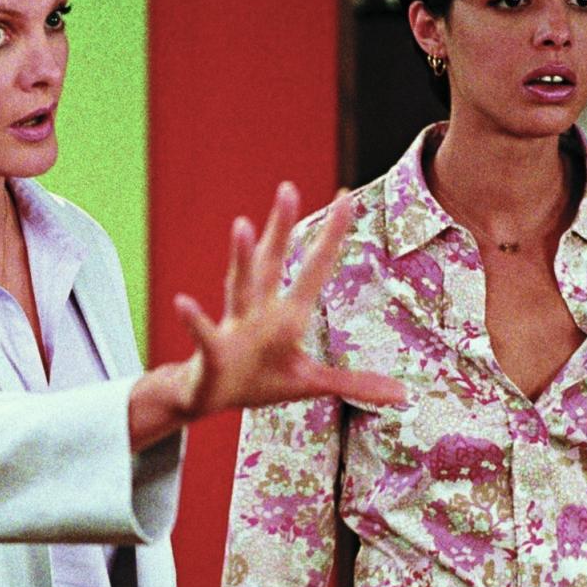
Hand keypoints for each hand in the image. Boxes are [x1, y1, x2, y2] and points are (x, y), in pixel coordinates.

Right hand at [171, 182, 405, 417]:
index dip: (330, 236)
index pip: (314, 269)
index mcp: (287, 316)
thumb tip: (404, 394)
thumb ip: (354, 384)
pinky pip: (204, 334)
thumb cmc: (260, 381)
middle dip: (280, 229)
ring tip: (240, 224)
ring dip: (240, 258)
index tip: (346, 197)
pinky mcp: (213, 353)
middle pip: (272, 264)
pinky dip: (194, 319)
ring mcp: (235, 329)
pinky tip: (183, 302)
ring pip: (239, 288)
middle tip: (289, 188)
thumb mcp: (311, 383)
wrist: (209, 398)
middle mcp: (260, 311)